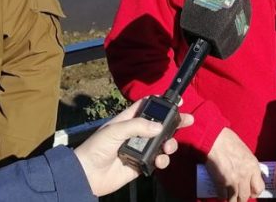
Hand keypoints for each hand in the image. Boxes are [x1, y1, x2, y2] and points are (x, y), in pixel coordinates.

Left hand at [73, 99, 193, 196]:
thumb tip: (159, 126)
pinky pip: (157, 160)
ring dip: (169, 143)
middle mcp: (135, 133)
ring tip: (169, 147)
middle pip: (159, 124)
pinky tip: (160, 160)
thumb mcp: (115, 130)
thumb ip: (138, 126)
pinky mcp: (141, 164)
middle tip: (188, 120)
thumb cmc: (96, 148)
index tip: (176, 100)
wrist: (87, 175)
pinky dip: (162, 160)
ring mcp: (139, 149)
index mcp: (127, 120)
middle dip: (174, 122)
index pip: (146, 107)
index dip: (160, 102)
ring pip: (161, 143)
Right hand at [206, 127, 264, 201]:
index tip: (248, 191)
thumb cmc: (227, 140)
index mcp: (253, 166)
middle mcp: (245, 175)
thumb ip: (247, 164)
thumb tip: (247, 175)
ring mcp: (233, 180)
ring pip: (234, 199)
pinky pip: (222, 196)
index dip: (253, 192)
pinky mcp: (221, 182)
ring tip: (228, 197)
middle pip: (245, 197)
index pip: (259, 188)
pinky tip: (220, 194)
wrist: (214, 138)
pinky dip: (221, 197)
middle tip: (237, 196)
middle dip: (241, 198)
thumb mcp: (244, 152)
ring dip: (231, 200)